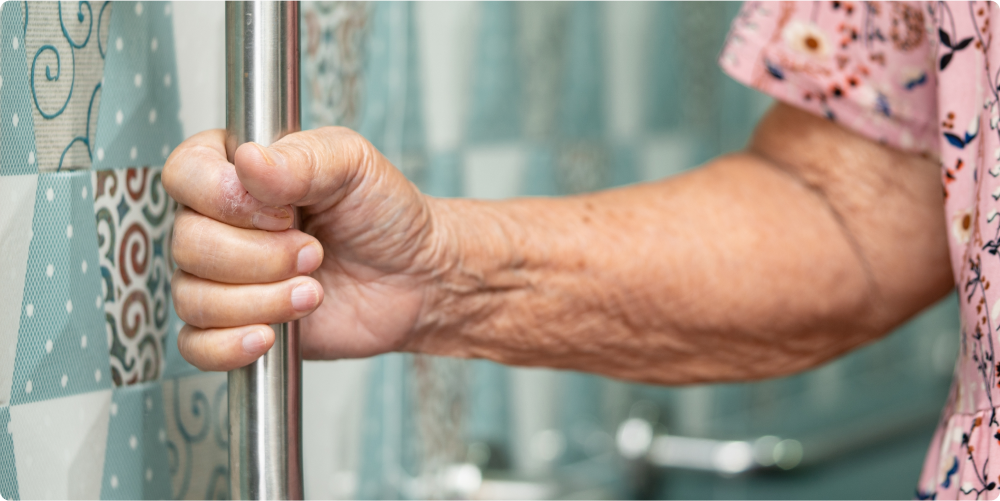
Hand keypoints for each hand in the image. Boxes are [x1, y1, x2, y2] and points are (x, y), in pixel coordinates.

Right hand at [163, 127, 443, 370]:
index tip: (284, 212)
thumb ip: (302, 159)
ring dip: (260, 299)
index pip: (185, 174)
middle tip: (314, 253)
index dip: (226, 198)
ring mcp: (222, 276)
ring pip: (193, 296)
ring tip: (313, 291)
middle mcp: (218, 222)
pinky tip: (269, 335)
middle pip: (187, 243)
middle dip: (259, 256)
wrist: (415, 277)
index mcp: (237, 170)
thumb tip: (247, 159)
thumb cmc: (383, 213)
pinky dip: (228, 345)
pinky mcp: (235, 325)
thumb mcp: (354, 165)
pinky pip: (196, 345)